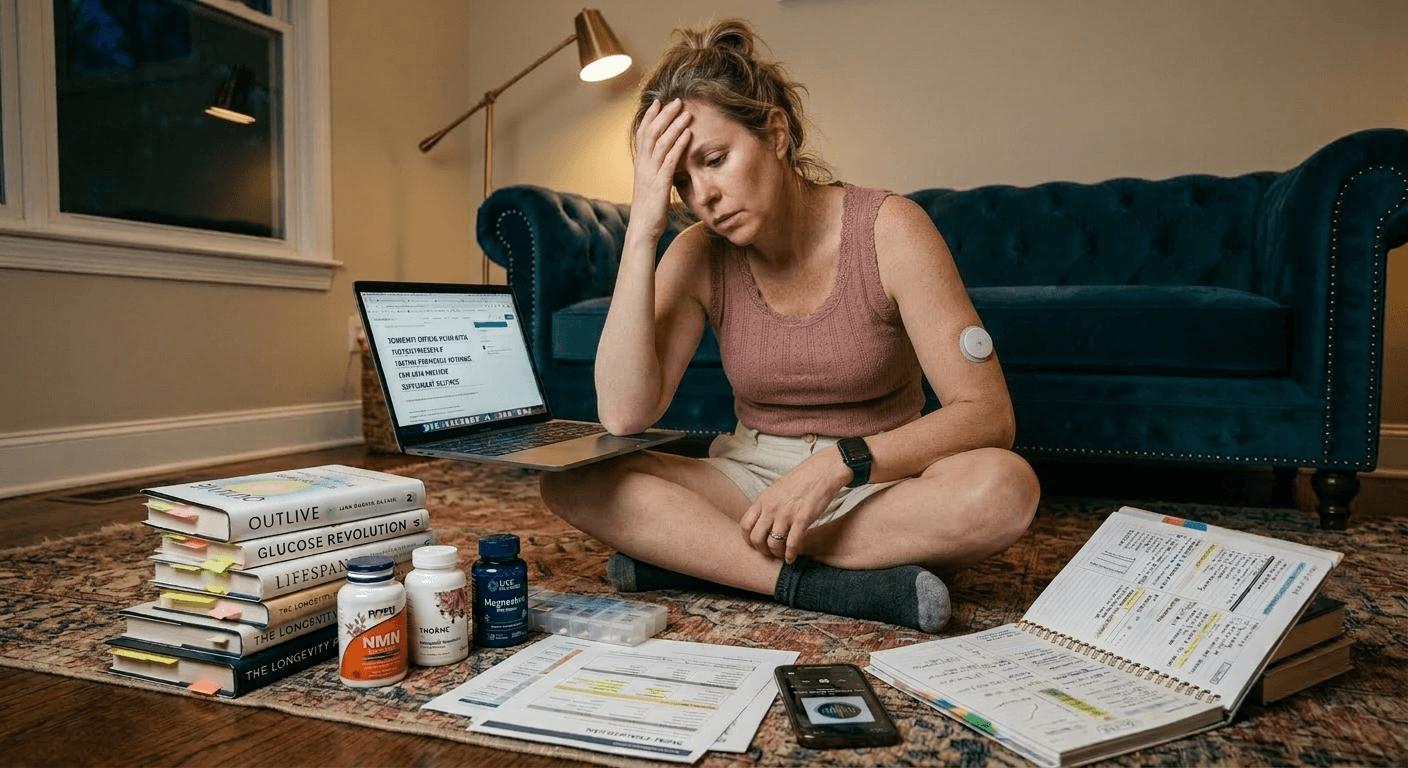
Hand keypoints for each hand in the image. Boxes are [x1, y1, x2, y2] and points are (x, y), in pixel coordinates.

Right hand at [629, 98, 692, 241]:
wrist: (642, 229)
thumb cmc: (648, 210)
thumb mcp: (649, 186)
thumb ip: (652, 171)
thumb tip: (655, 162)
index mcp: (640, 164)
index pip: (643, 134)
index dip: (650, 117)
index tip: (658, 102)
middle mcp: (643, 165)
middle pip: (652, 133)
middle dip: (664, 115)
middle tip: (677, 100)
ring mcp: (650, 173)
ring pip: (661, 142)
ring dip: (674, 125)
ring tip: (686, 111)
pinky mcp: (660, 183)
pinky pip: (670, 159)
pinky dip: (679, 144)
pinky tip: (688, 133)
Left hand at [739, 448, 850, 563]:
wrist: (823, 471)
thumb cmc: (801, 479)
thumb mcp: (776, 488)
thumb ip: (767, 503)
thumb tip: (761, 516)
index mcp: (763, 499)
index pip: (745, 525)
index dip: (748, 540)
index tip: (755, 546)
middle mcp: (771, 507)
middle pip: (756, 538)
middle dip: (761, 550)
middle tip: (769, 554)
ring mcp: (786, 513)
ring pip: (773, 544)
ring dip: (777, 554)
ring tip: (782, 556)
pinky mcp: (802, 519)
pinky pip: (791, 544)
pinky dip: (790, 555)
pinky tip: (792, 559)